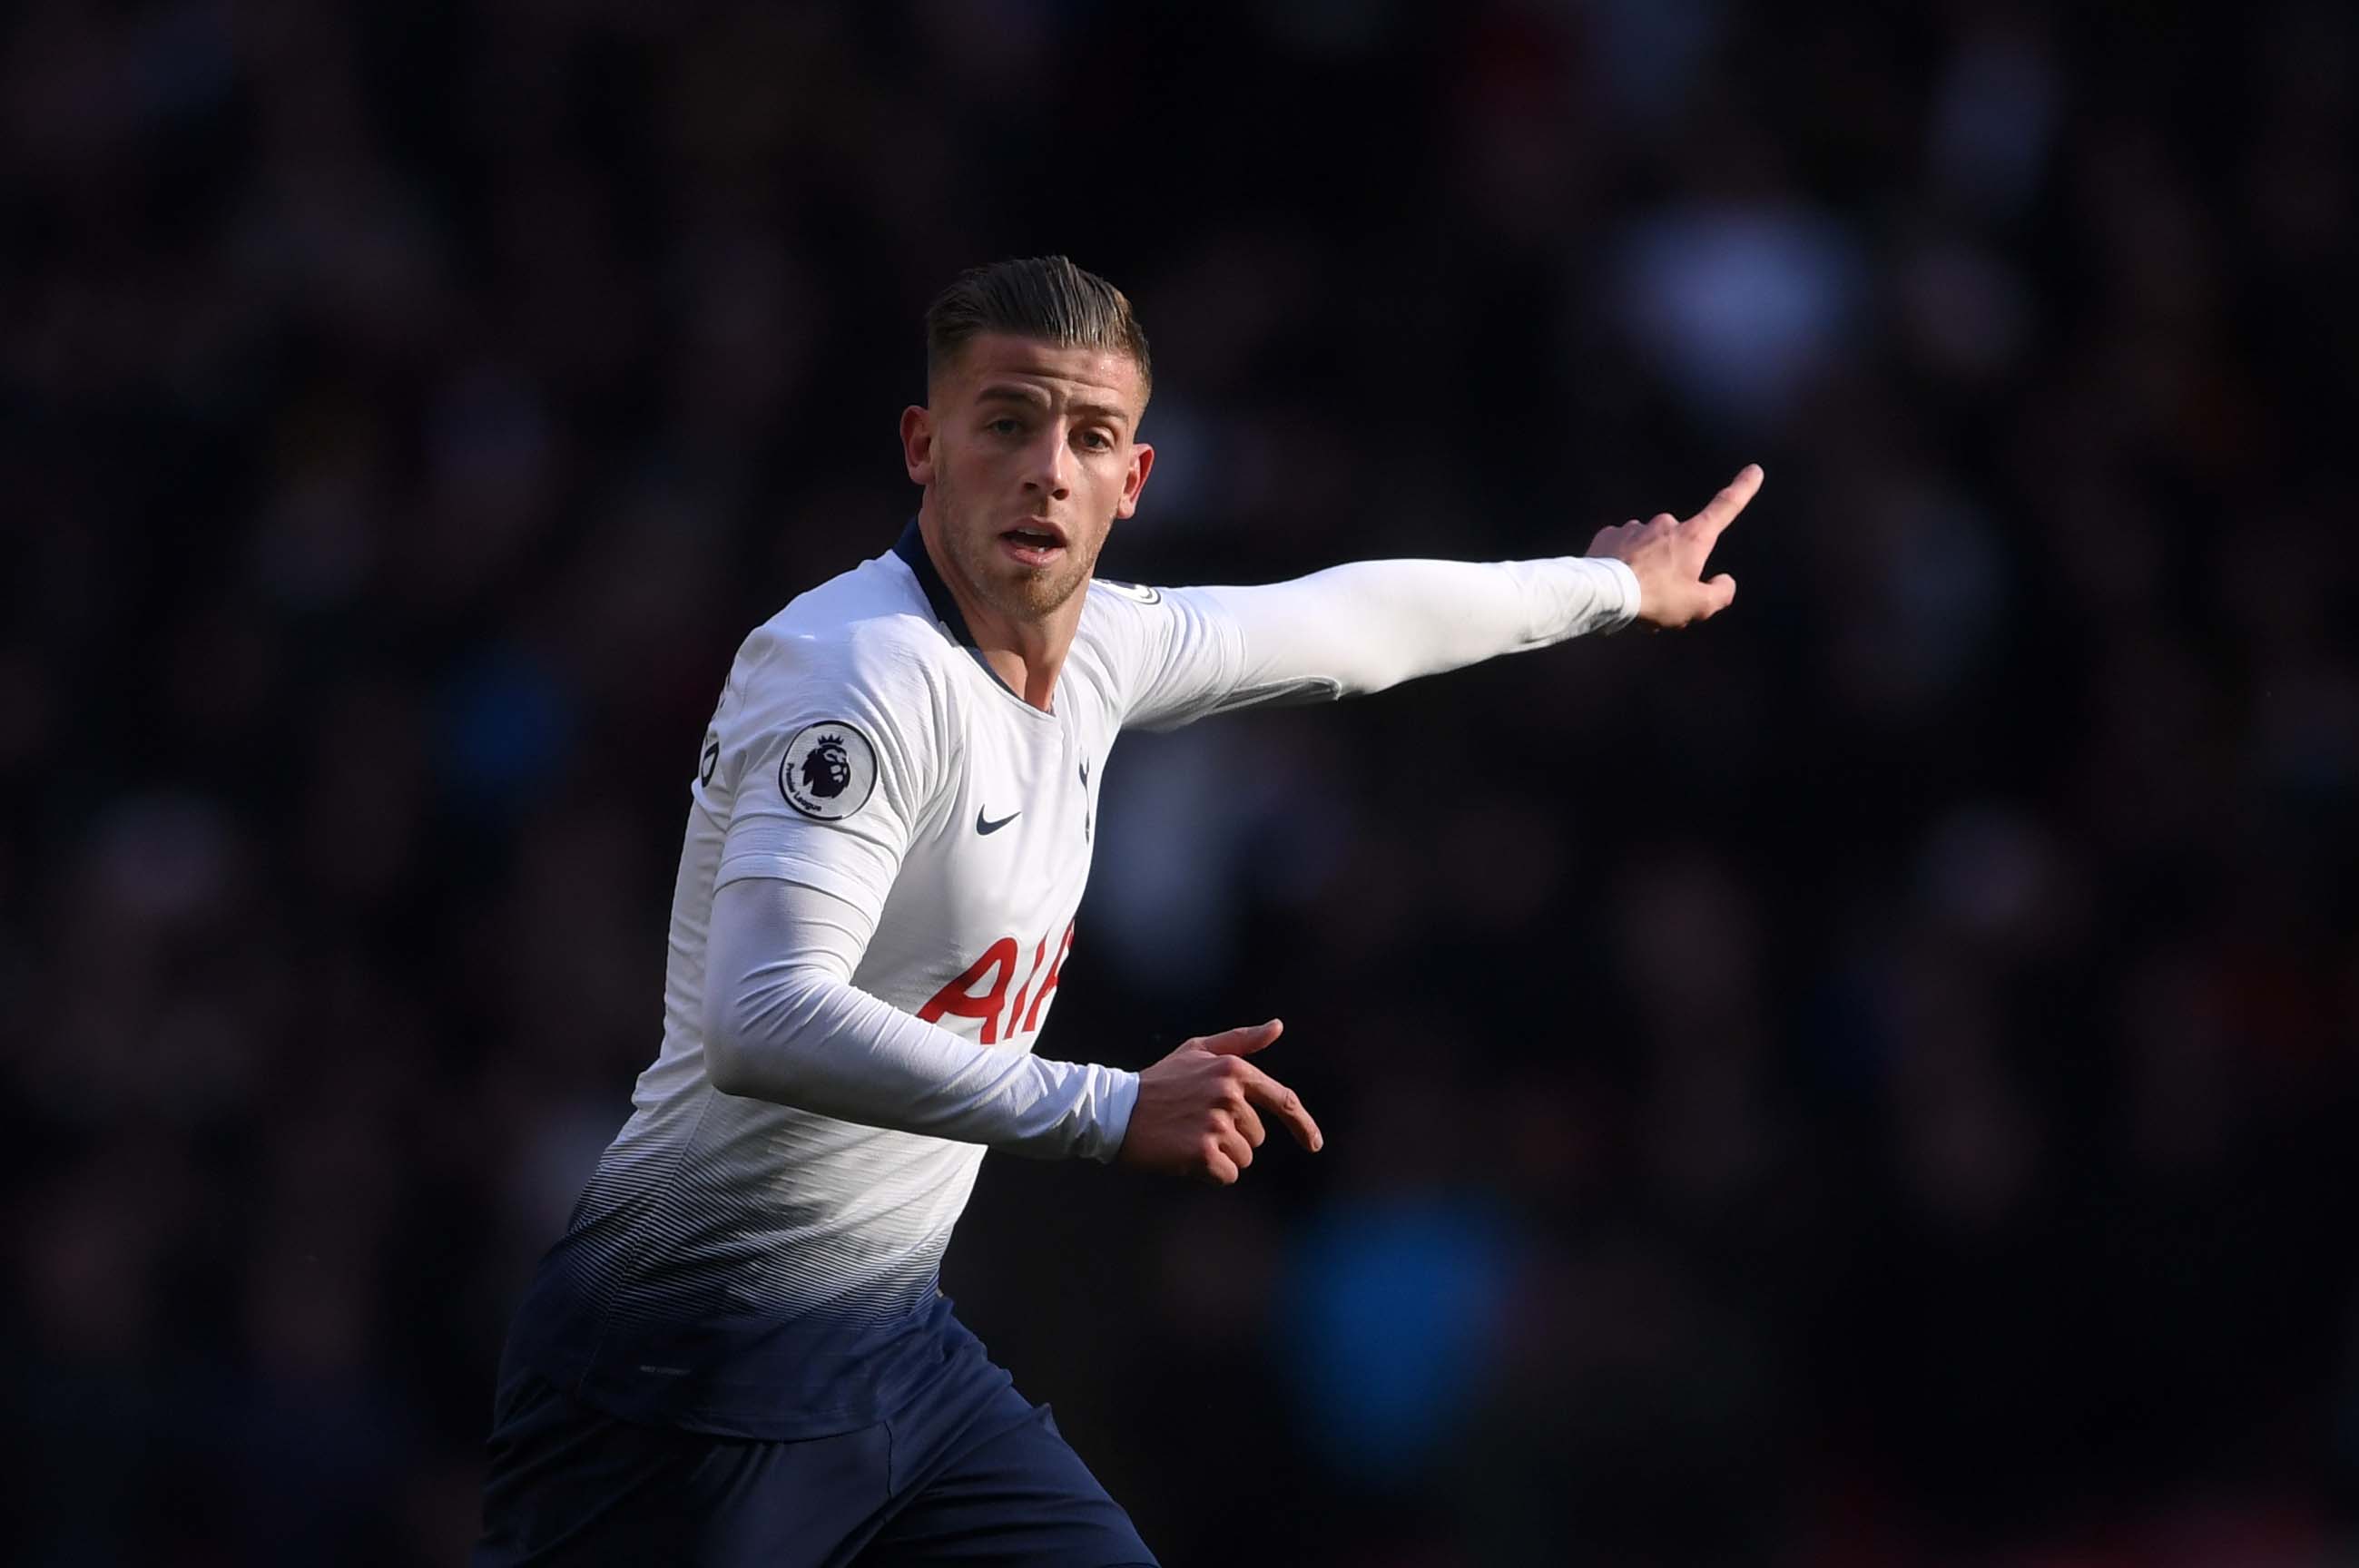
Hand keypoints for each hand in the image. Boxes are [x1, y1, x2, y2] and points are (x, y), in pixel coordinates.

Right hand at [1117, 1019, 1322, 1185]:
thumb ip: (1241, 1041)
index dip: (1304, 1125)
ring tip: (1187, 1138)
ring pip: (1243, 1157)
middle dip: (1232, 1137)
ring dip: (1220, 1155)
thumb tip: (1278, 1026)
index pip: (1284, 1100)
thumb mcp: (1198, 1051)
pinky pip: (1227, 1175)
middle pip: (1257, 1136)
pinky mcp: (1204, 1153)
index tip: (1314, 1144)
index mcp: (1234, 1070)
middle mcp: (1230, 1096)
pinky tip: (1184, 1156)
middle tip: (1195, 1124)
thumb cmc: (1160, 1081)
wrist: (1116, 1111)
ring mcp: (1217, 1125)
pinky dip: (1209, 1173)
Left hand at [1586, 464, 1761, 628]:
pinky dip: (1623, 563)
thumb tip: (1724, 581)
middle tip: (1663, 596)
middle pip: (1679, 544)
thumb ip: (1720, 593)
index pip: (1725, 507)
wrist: (1601, 594)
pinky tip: (1618, 583)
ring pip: (1649, 547)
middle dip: (1675, 566)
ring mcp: (1634, 527)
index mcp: (1693, 536)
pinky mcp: (1608, 535)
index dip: (1742, 489)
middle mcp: (1665, 523)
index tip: (1754, 470)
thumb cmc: (1655, 599)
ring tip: (1636, 595)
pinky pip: (1623, 548)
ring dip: (1647, 567)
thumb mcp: (1697, 606)